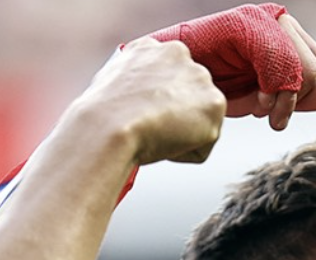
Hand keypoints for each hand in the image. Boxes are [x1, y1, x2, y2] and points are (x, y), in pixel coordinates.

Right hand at [80, 38, 227, 165]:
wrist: (109, 126)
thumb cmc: (101, 115)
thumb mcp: (111, 86)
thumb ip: (133, 85)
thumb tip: (133, 102)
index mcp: (151, 48)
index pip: (166, 82)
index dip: (154, 107)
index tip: (140, 117)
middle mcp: (179, 54)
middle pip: (185, 99)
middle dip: (173, 117)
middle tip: (148, 129)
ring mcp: (200, 78)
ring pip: (196, 121)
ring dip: (180, 135)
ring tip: (154, 134)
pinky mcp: (214, 105)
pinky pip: (203, 145)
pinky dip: (185, 153)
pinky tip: (164, 143)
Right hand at [143, 4, 315, 132]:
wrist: (153, 92)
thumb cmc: (195, 98)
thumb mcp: (249, 101)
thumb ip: (285, 98)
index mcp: (275, 43)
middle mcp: (273, 24)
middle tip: (296, 118)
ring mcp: (262, 21)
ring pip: (305, 68)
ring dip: (286, 100)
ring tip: (263, 111)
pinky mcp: (251, 25)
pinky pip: (284, 64)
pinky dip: (277, 91)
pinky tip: (260, 104)